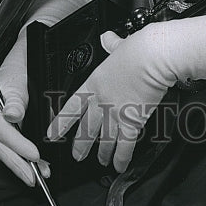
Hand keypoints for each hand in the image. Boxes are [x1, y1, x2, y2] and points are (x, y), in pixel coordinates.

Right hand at [0, 36, 50, 187]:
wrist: (19, 65)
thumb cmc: (18, 71)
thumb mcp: (18, 81)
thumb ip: (16, 100)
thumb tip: (12, 114)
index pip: (2, 134)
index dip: (19, 147)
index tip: (35, 155)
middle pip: (2, 149)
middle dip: (19, 165)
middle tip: (34, 178)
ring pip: (6, 152)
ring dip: (23, 165)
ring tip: (41, 174)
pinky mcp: (0, 133)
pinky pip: (10, 149)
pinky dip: (23, 158)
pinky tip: (37, 165)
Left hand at [46, 27, 172, 173]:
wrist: (152, 56)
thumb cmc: (139, 48)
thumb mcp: (119, 44)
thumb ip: (112, 45)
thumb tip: (109, 39)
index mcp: (95, 83)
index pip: (72, 108)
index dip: (61, 123)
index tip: (53, 134)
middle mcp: (102, 100)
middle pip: (87, 128)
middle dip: (80, 145)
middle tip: (77, 155)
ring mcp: (116, 113)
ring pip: (104, 139)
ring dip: (102, 153)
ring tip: (100, 161)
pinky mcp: (133, 121)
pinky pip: (125, 145)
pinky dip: (122, 158)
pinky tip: (119, 166)